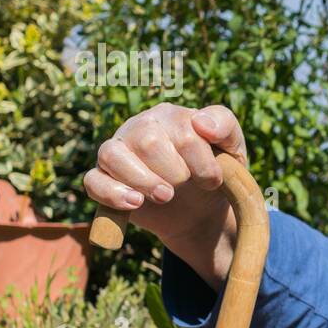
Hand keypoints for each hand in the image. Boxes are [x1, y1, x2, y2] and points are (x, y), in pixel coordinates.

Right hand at [84, 103, 247, 286]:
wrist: (201, 211)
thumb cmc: (216, 173)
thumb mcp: (232, 149)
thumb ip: (225, 125)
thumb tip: (200, 122)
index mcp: (172, 116)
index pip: (184, 132)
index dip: (203, 163)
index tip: (214, 181)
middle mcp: (140, 127)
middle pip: (148, 142)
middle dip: (175, 172)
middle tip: (188, 187)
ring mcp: (118, 151)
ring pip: (113, 155)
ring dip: (143, 180)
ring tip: (166, 196)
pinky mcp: (103, 178)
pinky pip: (94, 181)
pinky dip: (113, 194)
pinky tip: (136, 203)